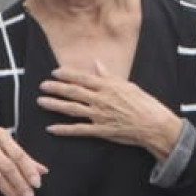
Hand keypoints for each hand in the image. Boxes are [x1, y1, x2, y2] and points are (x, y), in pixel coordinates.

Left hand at [37, 62, 183, 158]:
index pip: (83, 78)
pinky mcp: (101, 131)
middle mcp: (101, 100)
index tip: (54, 73)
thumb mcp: (127, 85)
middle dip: (56, 88)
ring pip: (72, 109)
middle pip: (73, 92)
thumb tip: (97, 64)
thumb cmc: (144, 104)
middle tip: (42, 86)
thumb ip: (109, 76)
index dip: (67, 75)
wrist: (154, 124)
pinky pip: (79, 130)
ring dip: (55, 105)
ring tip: (41, 102)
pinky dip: (64, 129)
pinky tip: (51, 128)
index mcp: (108, 86)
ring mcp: (99, 116)